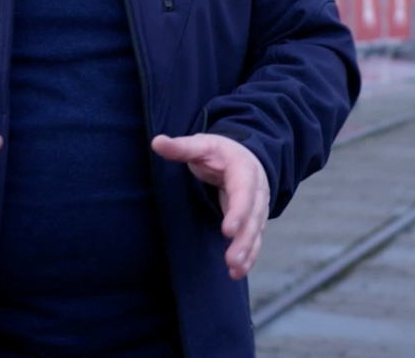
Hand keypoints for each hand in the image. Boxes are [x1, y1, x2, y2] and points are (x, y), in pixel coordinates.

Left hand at [151, 133, 268, 279]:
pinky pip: (255, 239)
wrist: (243, 156)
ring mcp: (258, 207)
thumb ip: (182, 147)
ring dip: (247, 252)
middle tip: (231, 260)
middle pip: (253, 217)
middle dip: (244, 240)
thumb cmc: (219, 153)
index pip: (244, 192)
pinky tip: (238, 272)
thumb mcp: (201, 145)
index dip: (238, 211)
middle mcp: (257, 190)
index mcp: (244, 170)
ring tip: (234, 271)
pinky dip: (249, 255)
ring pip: (255, 231)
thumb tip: (157, 143)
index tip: (227, 230)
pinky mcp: (254, 220)